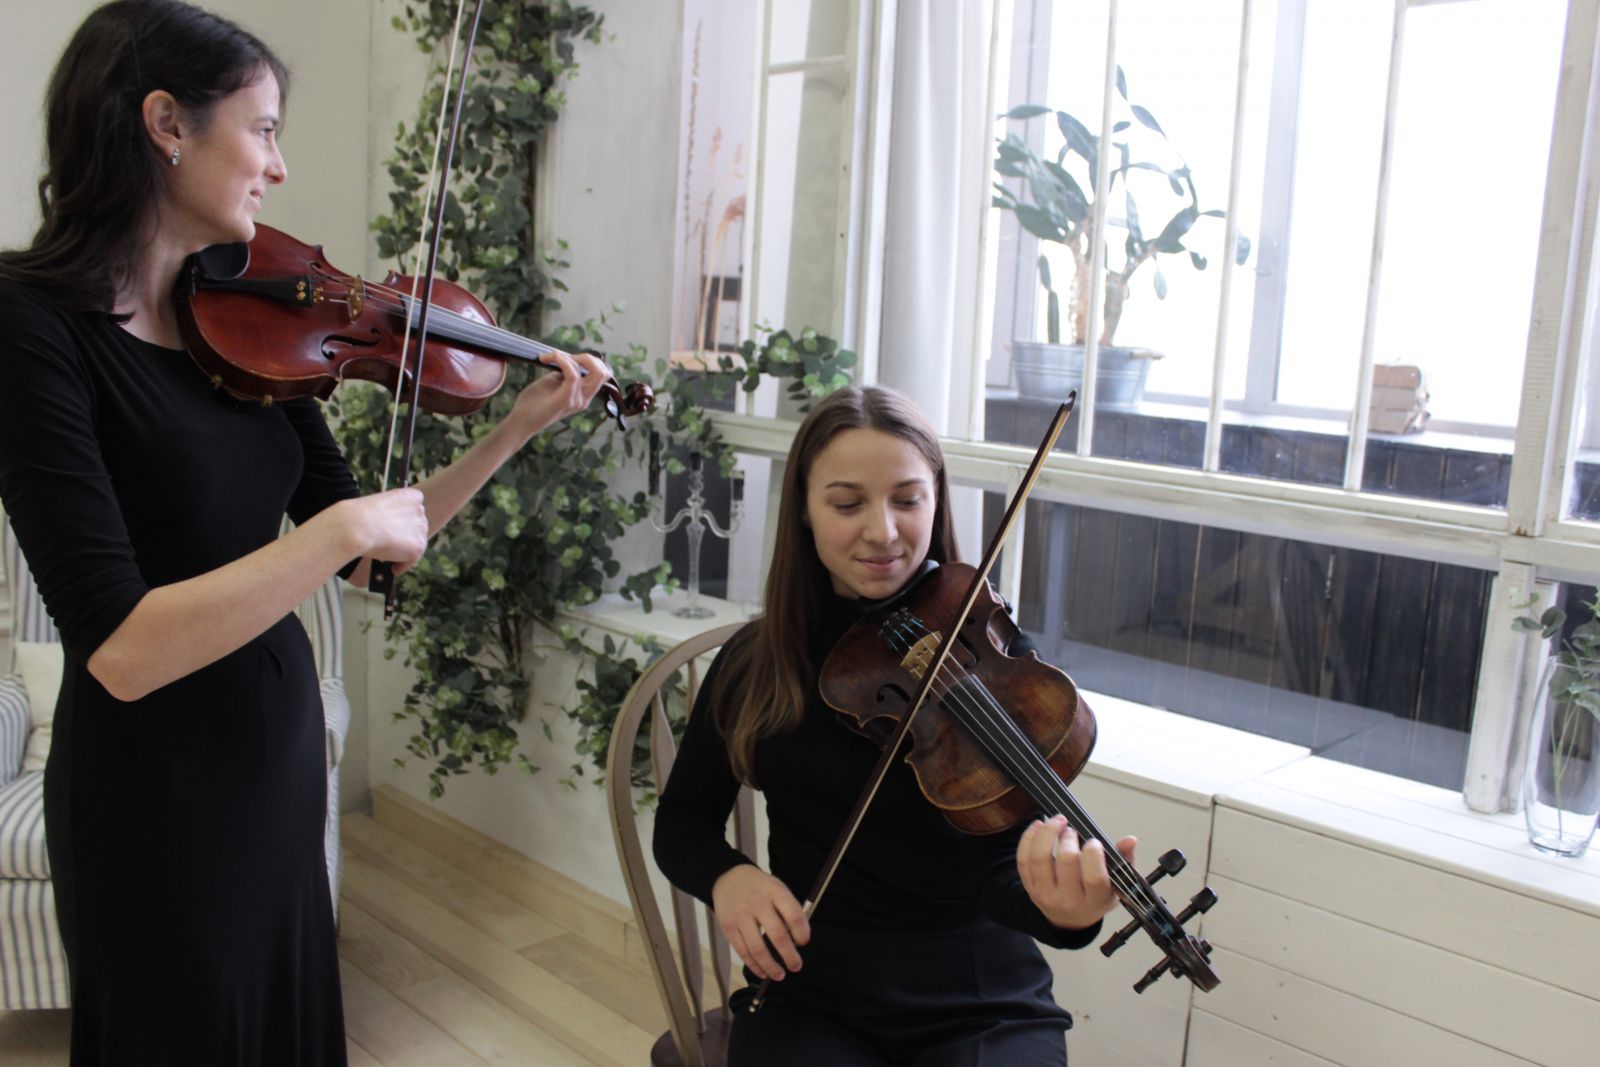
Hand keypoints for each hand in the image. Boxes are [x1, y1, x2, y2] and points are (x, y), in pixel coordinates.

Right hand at [337, 488, 427, 573]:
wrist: (356, 526)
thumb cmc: (358, 516)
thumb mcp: (377, 506)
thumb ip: (389, 514)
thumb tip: (388, 530)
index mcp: (410, 496)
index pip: (416, 506)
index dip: (406, 518)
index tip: (397, 527)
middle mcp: (420, 510)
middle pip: (418, 527)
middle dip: (407, 535)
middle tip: (392, 545)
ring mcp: (421, 529)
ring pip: (416, 543)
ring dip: (405, 550)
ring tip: (390, 557)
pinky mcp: (418, 546)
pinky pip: (411, 560)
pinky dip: (402, 565)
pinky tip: (392, 568)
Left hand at [510, 349, 613, 436]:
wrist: (521, 420)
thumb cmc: (534, 402)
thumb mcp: (552, 382)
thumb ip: (564, 373)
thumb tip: (569, 360)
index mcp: (583, 395)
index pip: (601, 373)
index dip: (588, 360)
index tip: (565, 357)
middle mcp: (584, 399)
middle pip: (603, 372)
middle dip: (586, 357)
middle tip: (562, 357)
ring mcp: (577, 401)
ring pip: (594, 372)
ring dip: (571, 358)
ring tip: (551, 357)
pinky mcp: (565, 400)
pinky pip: (573, 375)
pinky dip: (562, 362)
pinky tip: (547, 359)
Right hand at [710, 864, 809, 981]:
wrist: (728, 877)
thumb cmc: (759, 888)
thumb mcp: (776, 888)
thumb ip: (787, 910)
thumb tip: (798, 940)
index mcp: (775, 891)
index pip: (794, 914)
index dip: (802, 932)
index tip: (804, 942)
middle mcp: (758, 903)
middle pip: (777, 935)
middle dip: (789, 955)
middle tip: (796, 966)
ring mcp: (741, 916)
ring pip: (757, 949)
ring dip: (771, 967)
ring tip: (780, 975)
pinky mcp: (728, 927)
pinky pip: (742, 951)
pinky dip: (754, 965)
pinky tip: (763, 972)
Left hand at [1017, 816, 1136, 930]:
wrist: (1069, 920)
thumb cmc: (1096, 897)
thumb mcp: (1116, 885)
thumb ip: (1124, 861)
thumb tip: (1131, 839)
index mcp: (1095, 900)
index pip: (1094, 878)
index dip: (1094, 855)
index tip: (1094, 841)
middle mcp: (1069, 900)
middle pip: (1066, 863)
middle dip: (1069, 838)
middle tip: (1072, 829)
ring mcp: (1045, 894)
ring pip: (1039, 858)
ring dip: (1047, 833)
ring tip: (1057, 821)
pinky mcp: (1029, 887)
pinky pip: (1022, 860)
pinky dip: (1028, 838)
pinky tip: (1038, 825)